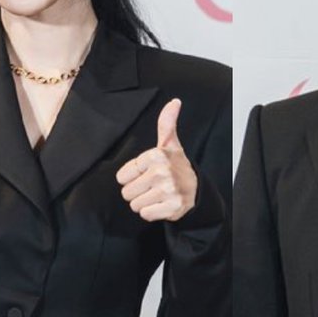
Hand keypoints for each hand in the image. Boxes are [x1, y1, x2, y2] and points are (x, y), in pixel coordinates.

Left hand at [115, 98, 197, 221]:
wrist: (195, 189)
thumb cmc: (176, 165)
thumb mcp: (169, 144)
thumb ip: (166, 123)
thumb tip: (174, 102)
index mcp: (156, 156)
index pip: (122, 177)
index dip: (132, 178)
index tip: (146, 174)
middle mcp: (162, 172)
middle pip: (127, 193)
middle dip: (137, 192)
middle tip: (152, 186)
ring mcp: (168, 190)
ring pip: (135, 205)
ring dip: (144, 203)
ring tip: (157, 194)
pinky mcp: (172, 207)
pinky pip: (146, 214)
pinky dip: (152, 212)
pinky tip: (161, 204)